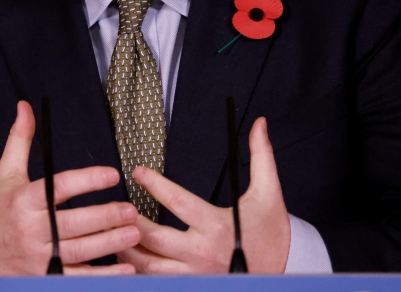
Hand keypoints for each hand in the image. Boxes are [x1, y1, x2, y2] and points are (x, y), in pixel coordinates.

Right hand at [0, 101, 139, 274]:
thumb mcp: (5, 174)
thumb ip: (20, 141)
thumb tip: (25, 108)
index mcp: (24, 201)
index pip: (59, 188)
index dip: (87, 180)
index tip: (112, 174)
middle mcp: (32, 229)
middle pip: (74, 222)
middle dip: (105, 216)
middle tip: (131, 210)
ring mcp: (39, 256)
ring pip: (79, 251)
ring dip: (109, 244)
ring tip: (133, 233)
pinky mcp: (45, 276)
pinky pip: (77, 277)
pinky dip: (102, 275)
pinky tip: (125, 268)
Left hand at [117, 117, 290, 273]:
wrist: (284, 269)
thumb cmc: (271, 231)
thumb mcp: (268, 191)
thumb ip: (261, 155)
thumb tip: (259, 124)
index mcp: (216, 225)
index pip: (177, 202)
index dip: (154, 184)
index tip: (138, 172)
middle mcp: (202, 252)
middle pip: (153, 239)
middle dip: (130, 221)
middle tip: (117, 205)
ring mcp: (195, 274)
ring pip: (149, 266)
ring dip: (128, 249)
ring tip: (116, 230)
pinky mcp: (192, 286)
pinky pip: (157, 281)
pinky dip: (139, 270)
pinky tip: (129, 256)